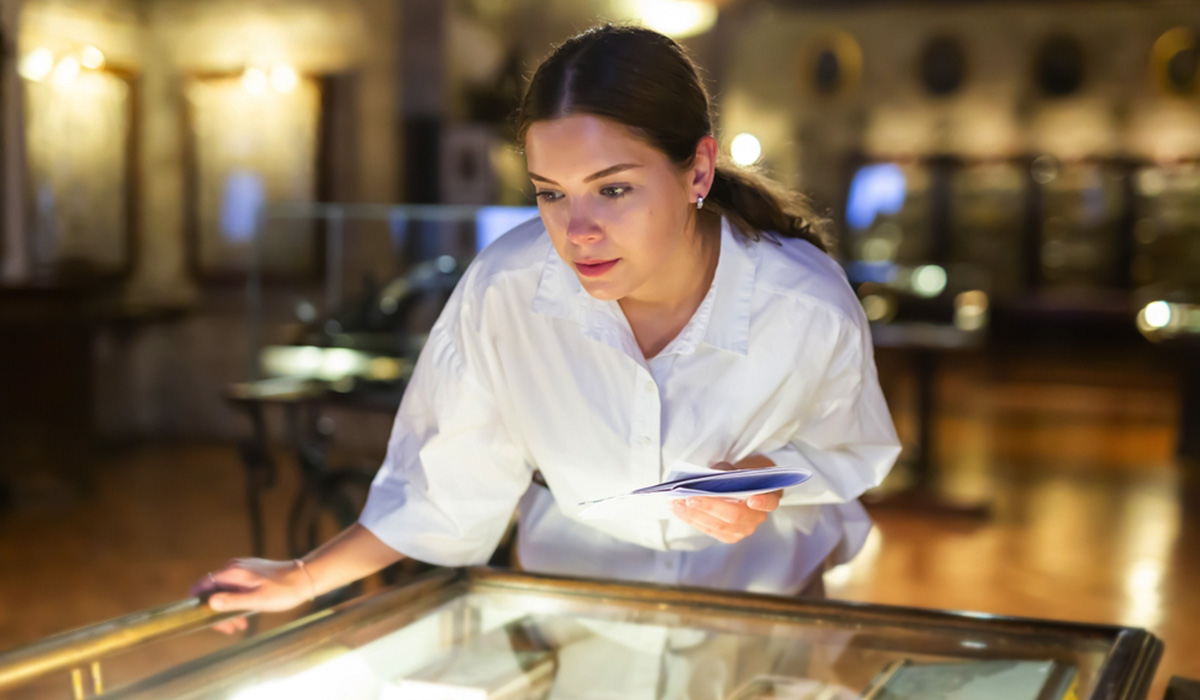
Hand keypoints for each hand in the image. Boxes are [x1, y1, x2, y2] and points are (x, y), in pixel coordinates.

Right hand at [188, 558, 312, 633]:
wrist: (305, 578)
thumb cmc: (283, 591)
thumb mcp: (257, 601)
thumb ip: (232, 601)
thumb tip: (209, 603)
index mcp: (232, 572)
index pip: (200, 586)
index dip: (199, 605)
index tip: (210, 621)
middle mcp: (233, 567)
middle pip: (212, 592)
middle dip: (218, 612)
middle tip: (231, 629)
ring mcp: (242, 569)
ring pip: (224, 592)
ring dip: (229, 610)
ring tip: (241, 626)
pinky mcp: (250, 572)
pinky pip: (235, 589)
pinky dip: (237, 602)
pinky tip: (246, 615)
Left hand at [670, 457, 781, 543]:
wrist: (749, 485)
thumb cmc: (747, 473)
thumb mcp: (745, 465)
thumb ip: (732, 471)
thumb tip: (711, 475)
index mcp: (769, 497)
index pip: (769, 502)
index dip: (762, 502)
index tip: (752, 500)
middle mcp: (757, 518)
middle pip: (734, 516)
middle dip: (710, 507)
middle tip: (689, 498)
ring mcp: (743, 529)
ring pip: (718, 526)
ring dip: (694, 515)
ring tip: (676, 504)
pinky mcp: (729, 535)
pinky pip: (709, 530)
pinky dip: (693, 519)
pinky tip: (679, 510)